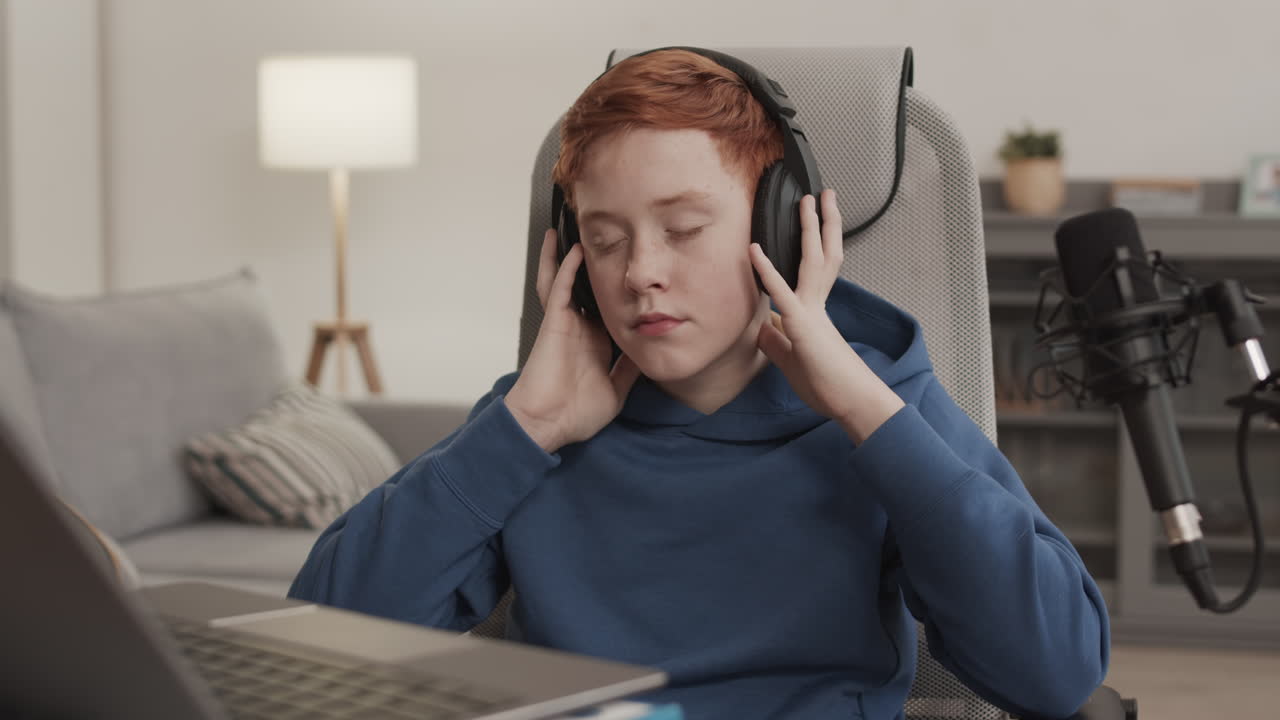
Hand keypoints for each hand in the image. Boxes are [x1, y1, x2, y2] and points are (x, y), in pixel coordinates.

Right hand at [505, 229, 642, 452]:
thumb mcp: (616, 390)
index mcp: (595, 343)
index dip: (617, 291)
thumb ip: (629, 370)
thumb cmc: (575, 414)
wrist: (547, 425)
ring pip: (564, 281)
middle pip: (584, 288)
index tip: (633, 273)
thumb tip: (648, 351)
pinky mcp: (553, 323)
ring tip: (568, 230)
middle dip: (590, 266)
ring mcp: (565, 324)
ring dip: (565, 256)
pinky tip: (574, 250)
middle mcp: (580, 329)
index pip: (608, 309)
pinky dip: (565, 268)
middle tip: (600, 240)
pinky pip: (559, 289)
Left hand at [750, 190, 903, 442]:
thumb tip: (763, 327)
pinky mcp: (801, 326)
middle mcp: (816, 306)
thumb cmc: (826, 386)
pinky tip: (754, 250)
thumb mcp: (792, 362)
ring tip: (807, 199)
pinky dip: (765, 271)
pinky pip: (781, 293)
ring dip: (808, 228)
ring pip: (811, 261)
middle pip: (821, 255)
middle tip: (821, 194)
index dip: (816, 244)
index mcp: (815, 313)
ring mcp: (811, 313)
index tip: (815, 222)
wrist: (850, 402)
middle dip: (821, 223)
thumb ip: (777, 342)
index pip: (816, 271)